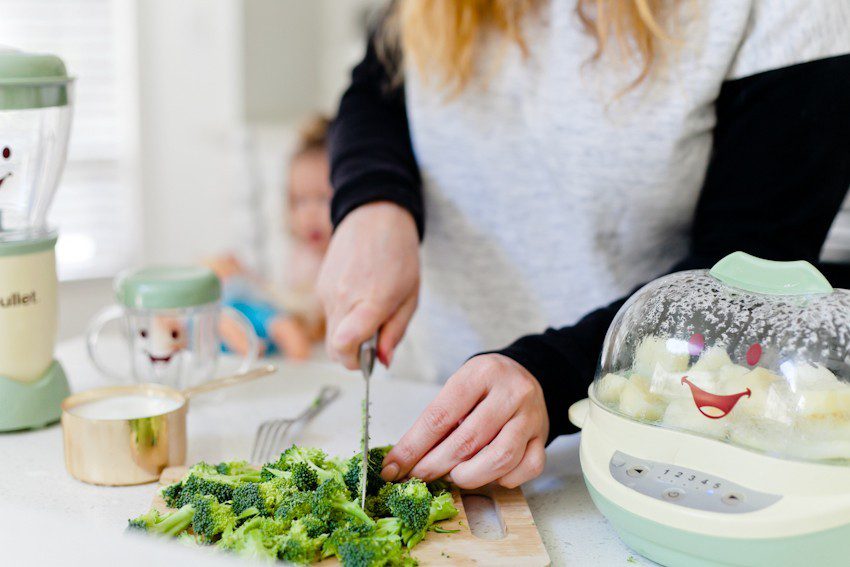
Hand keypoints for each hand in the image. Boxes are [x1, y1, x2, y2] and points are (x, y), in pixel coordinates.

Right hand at [317, 202, 419, 368]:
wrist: (374, 217)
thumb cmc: (399, 255)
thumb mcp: (410, 297)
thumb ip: (395, 332)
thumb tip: (382, 361)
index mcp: (371, 301)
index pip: (345, 344)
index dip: (356, 362)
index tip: (370, 360)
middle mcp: (343, 298)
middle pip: (335, 350)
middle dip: (354, 355)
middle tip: (375, 341)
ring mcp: (327, 292)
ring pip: (331, 334)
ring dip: (349, 335)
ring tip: (370, 311)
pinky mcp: (319, 287)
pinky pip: (329, 315)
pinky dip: (342, 317)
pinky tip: (359, 296)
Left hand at [381, 354, 548, 488]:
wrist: (525, 376)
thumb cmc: (485, 386)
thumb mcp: (458, 388)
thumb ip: (436, 421)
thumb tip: (403, 460)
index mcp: (481, 373)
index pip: (440, 416)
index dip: (413, 446)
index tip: (394, 467)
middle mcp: (510, 392)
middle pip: (468, 440)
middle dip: (436, 465)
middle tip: (419, 476)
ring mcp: (531, 416)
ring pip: (500, 457)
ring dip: (470, 476)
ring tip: (454, 476)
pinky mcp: (543, 437)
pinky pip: (527, 467)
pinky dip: (505, 479)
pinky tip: (490, 474)